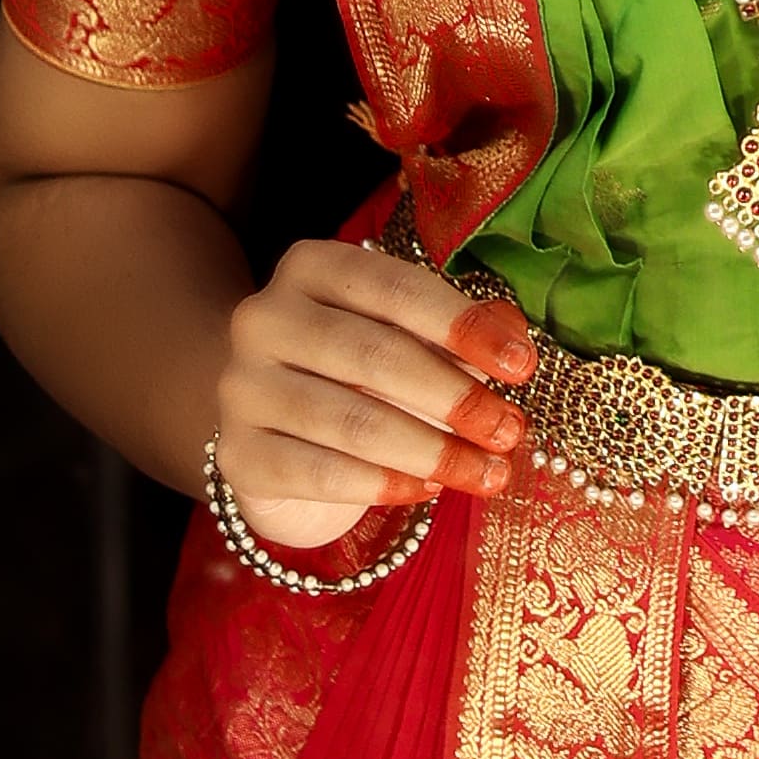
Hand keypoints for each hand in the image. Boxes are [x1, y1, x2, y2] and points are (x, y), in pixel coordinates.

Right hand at [209, 236, 533, 552]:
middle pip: (374, 356)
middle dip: (454, 397)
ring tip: (487, 473)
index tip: (522, 366)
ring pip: (350, 420)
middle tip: (510, 431)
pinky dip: (381, 483)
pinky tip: (425, 489)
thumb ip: (460, 334)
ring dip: (432, 451)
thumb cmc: (358, 372)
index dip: (463, 327)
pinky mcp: (237, 454)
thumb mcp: (409, 338)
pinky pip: (318, 472)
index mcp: (311, 268)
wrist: (274, 428)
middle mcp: (264, 318)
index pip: (396, 289)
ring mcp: (241, 387)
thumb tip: (513, 337)